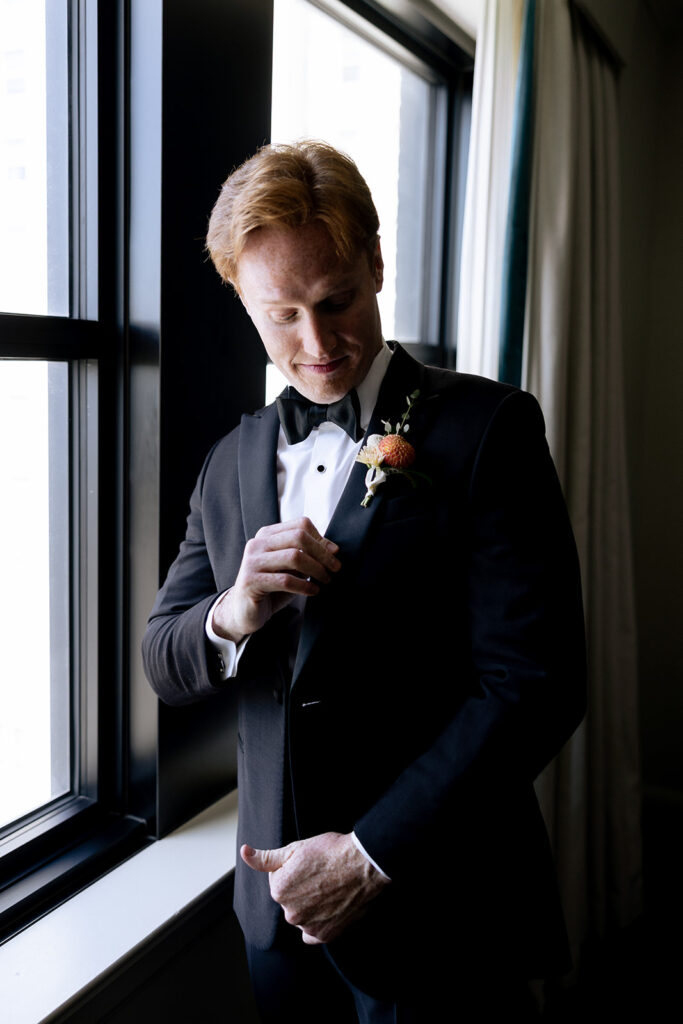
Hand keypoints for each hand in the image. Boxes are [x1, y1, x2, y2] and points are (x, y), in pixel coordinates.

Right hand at [212, 517, 340, 641]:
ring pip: (294, 557)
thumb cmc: (272, 587)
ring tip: (325, 580)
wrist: (244, 611)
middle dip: (322, 553)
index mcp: (267, 535)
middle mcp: (258, 544)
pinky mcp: (251, 581)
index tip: (334, 554)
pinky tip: (313, 591)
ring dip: (316, 569)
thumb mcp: (291, 567)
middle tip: (335, 568)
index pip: (300, 525)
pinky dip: (305, 586)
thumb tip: (333, 549)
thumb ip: (306, 554)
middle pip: (298, 537)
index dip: (321, 539)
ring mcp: (252, 561)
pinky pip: (285, 580)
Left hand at [241, 832, 388, 944]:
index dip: (293, 870)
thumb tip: (245, 853)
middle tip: (320, 875)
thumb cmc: (330, 852)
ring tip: (328, 889)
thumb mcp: (295, 848)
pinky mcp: (326, 935)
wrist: (363, 864)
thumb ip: (266, 858)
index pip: (278, 881)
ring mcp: (309, 926)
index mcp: (279, 890)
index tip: (308, 865)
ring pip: (301, 916)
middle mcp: (290, 913)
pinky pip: (313, 933)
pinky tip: (328, 909)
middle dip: (300, 889)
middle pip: (289, 900)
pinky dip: (318, 924)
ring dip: (310, 906)